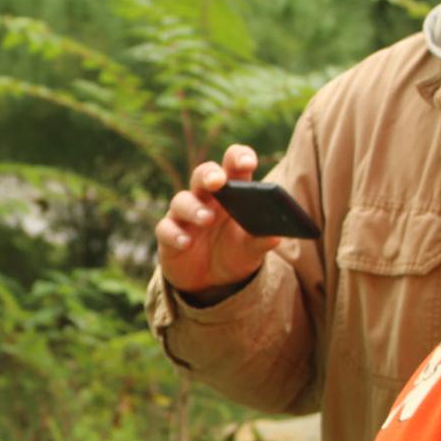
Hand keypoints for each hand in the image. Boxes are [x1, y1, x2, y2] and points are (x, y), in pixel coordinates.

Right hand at [155, 144, 279, 299]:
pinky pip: (165, 229)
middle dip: (209, 174)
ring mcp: (184, 215)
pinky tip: (186, 243)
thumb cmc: (234, 253)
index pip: (233, 164)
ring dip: (193, 208)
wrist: (213, 282)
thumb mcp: (251, 250)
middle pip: (203, 174)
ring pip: (181, 200)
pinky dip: (175, 234)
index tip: (248, 163)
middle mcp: (206, 198)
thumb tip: (275, 237)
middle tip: (218, 181)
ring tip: (206, 219)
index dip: (238, 158)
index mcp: (232, 192)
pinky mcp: (169, 235)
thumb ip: (260, 241)